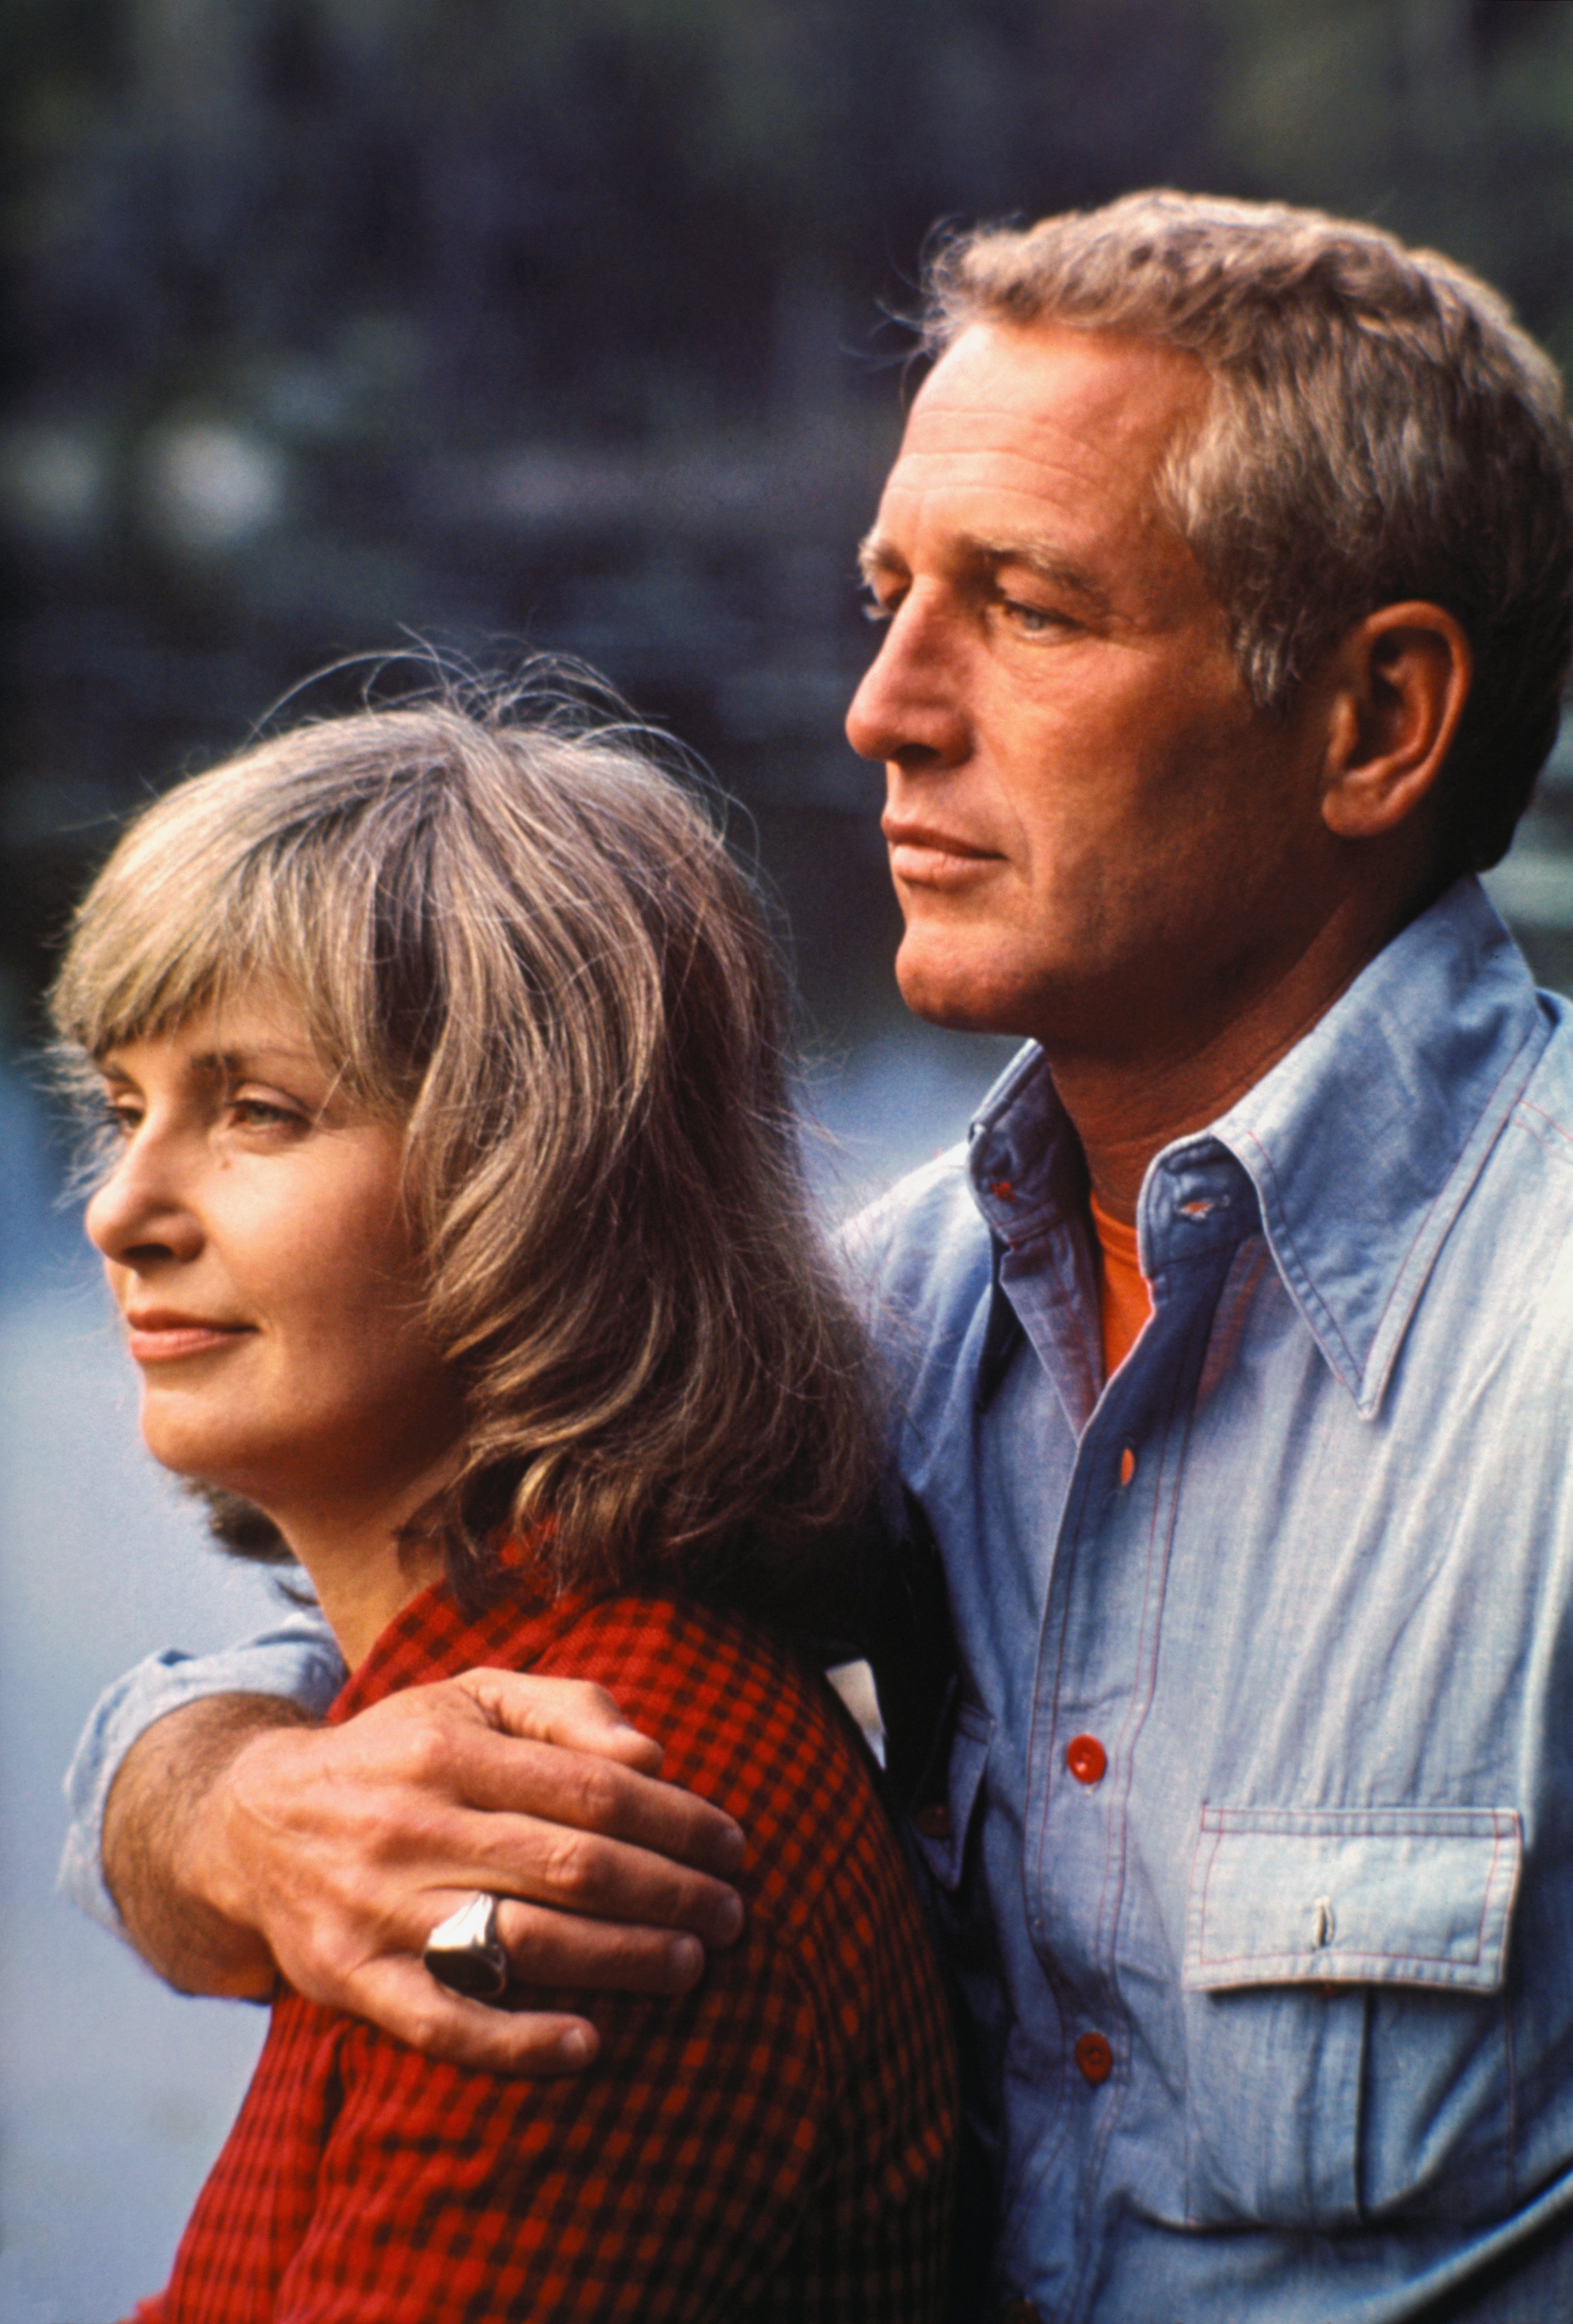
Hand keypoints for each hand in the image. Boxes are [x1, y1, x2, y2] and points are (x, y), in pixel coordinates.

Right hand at [192, 1671, 744, 2071]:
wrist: (252, 1824)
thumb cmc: (396, 1755)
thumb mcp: (472, 1699)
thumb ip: (566, 1710)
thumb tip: (654, 1759)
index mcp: (449, 1751)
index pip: (592, 1789)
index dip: (676, 1820)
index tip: (733, 1845)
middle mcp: (412, 1827)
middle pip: (571, 1866)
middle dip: (669, 1893)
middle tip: (731, 1914)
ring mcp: (379, 1910)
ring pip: (521, 1943)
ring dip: (622, 1960)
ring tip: (691, 1965)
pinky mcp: (353, 1981)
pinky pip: (444, 2023)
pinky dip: (518, 2041)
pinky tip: (589, 2043)